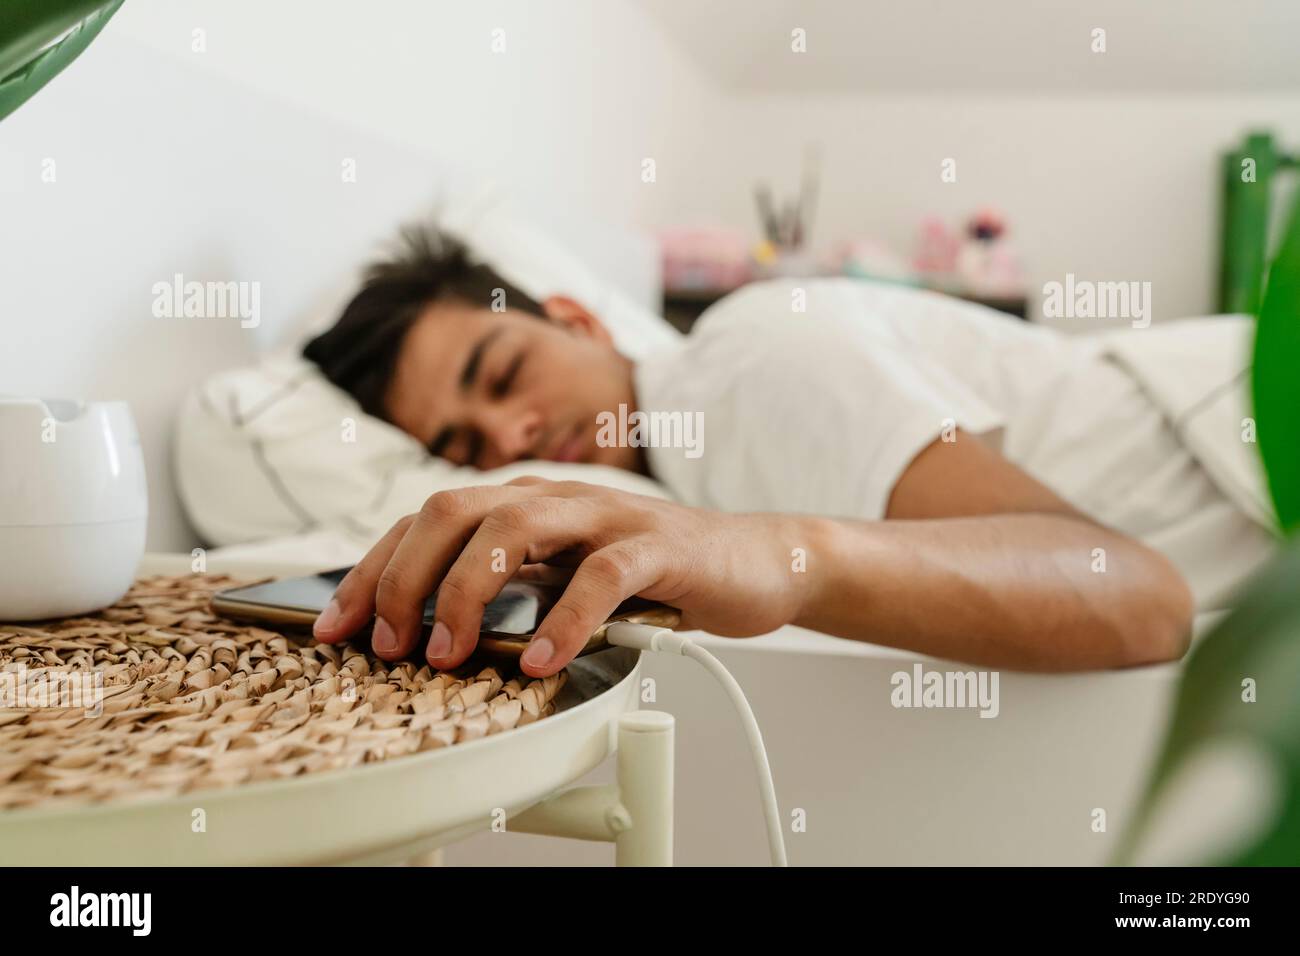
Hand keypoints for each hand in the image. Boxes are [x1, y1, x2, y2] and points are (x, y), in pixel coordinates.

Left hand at [311, 477, 811, 675]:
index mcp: (524, 503)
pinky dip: (563, 618)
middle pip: (452, 509)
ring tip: (447, 655)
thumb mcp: (563, 577)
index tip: (335, 627)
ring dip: (466, 593)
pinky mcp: (657, 543)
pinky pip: (601, 573)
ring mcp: (606, 514)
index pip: (426, 520)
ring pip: (514, 526)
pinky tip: (540, 661)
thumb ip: (509, 587)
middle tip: (387, 645)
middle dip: (403, 577)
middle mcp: (555, 497)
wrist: (754, 560)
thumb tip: (427, 630)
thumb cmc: (651, 576)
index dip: (372, 570)